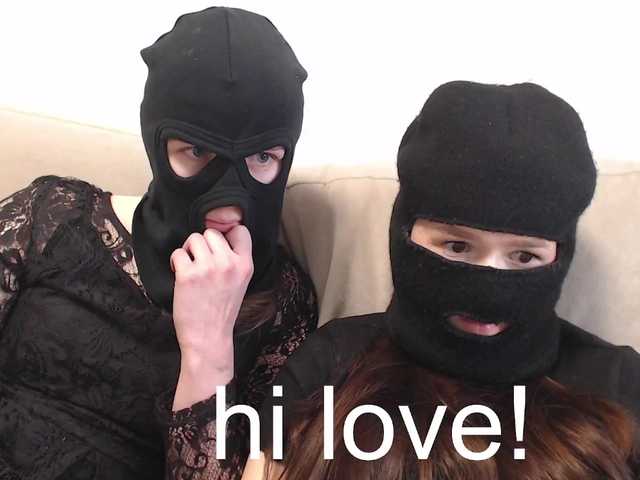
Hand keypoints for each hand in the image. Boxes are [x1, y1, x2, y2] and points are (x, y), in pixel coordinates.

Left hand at [170, 226, 252, 408]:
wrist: (208, 337)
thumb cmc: (221, 311)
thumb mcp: (240, 282)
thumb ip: (234, 260)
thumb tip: (218, 236)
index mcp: (245, 265)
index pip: (241, 230)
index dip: (227, 233)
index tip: (218, 244)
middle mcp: (228, 263)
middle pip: (212, 233)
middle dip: (203, 244)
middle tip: (200, 261)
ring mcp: (208, 268)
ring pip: (193, 239)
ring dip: (188, 251)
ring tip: (190, 267)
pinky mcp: (188, 275)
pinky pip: (178, 253)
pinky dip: (176, 262)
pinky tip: (180, 275)